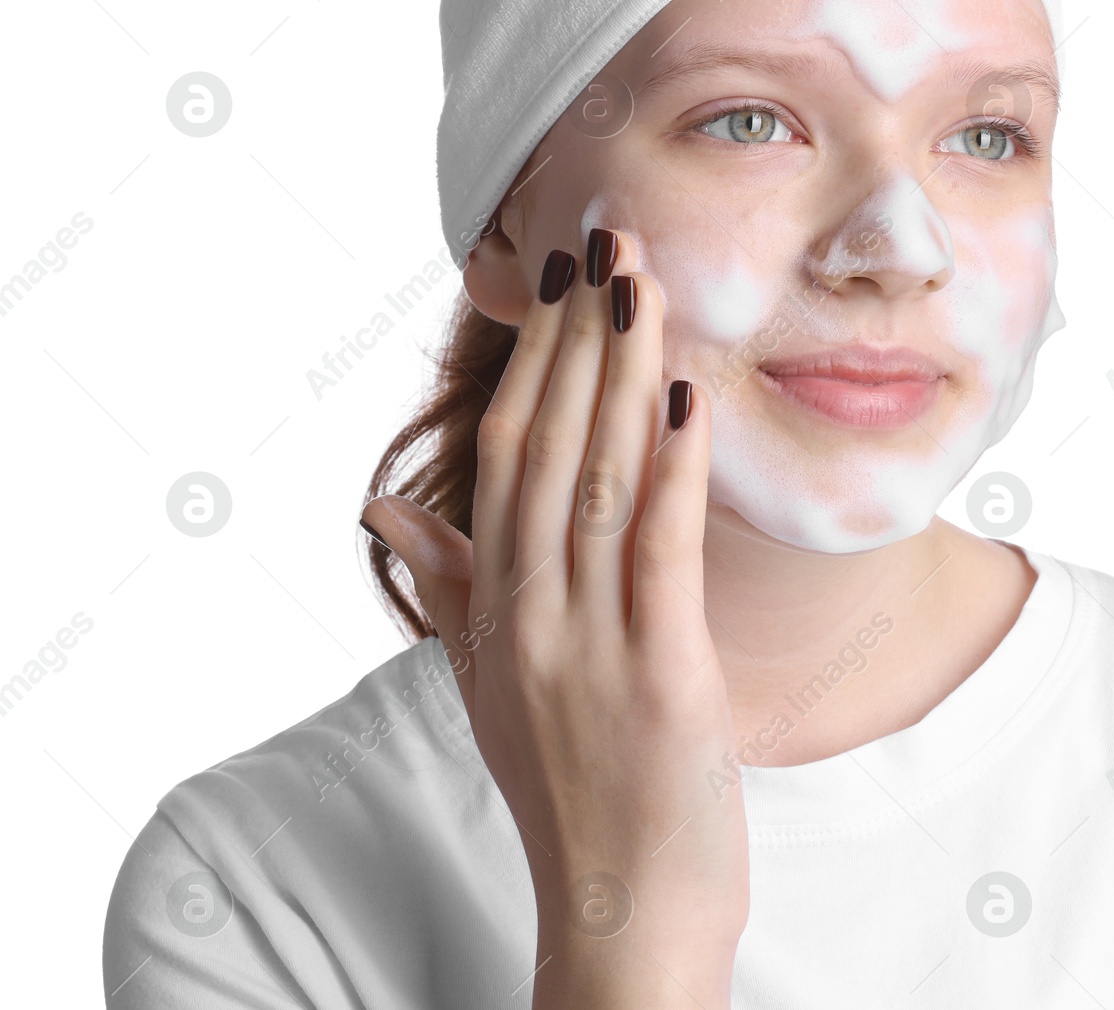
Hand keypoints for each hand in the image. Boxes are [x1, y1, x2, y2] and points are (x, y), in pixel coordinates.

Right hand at [362, 228, 748, 1007]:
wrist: (625, 919)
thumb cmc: (570, 789)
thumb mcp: (492, 685)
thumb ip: (448, 590)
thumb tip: (383, 511)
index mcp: (495, 612)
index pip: (505, 459)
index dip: (531, 362)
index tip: (556, 281)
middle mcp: (530, 618)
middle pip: (546, 450)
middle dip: (577, 339)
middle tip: (603, 240)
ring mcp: (589, 648)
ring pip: (598, 480)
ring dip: (621, 373)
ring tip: (640, 282)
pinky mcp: (659, 678)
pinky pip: (661, 552)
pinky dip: (673, 467)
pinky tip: (684, 394)